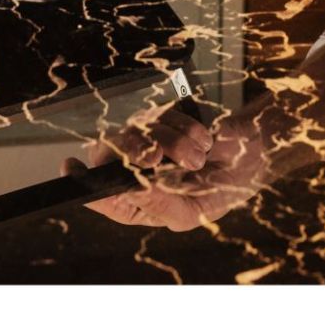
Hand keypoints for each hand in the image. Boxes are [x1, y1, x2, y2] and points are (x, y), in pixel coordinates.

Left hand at [75, 100, 278, 231]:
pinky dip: (184, 126)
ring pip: (134, 131)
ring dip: (170, 142)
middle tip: (156, 157)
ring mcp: (148, 139)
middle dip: (132, 152)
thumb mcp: (192, 212)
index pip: (101, 195)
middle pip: (109, 153)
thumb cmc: (220, 190)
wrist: (253, 155)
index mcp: (137, 203)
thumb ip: (160, 205)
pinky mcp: (164, 116)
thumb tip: (130, 190)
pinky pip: (161, 114)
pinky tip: (204, 140)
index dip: (84, 183)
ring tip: (199, 157)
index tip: (71, 170)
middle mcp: (136, 171)